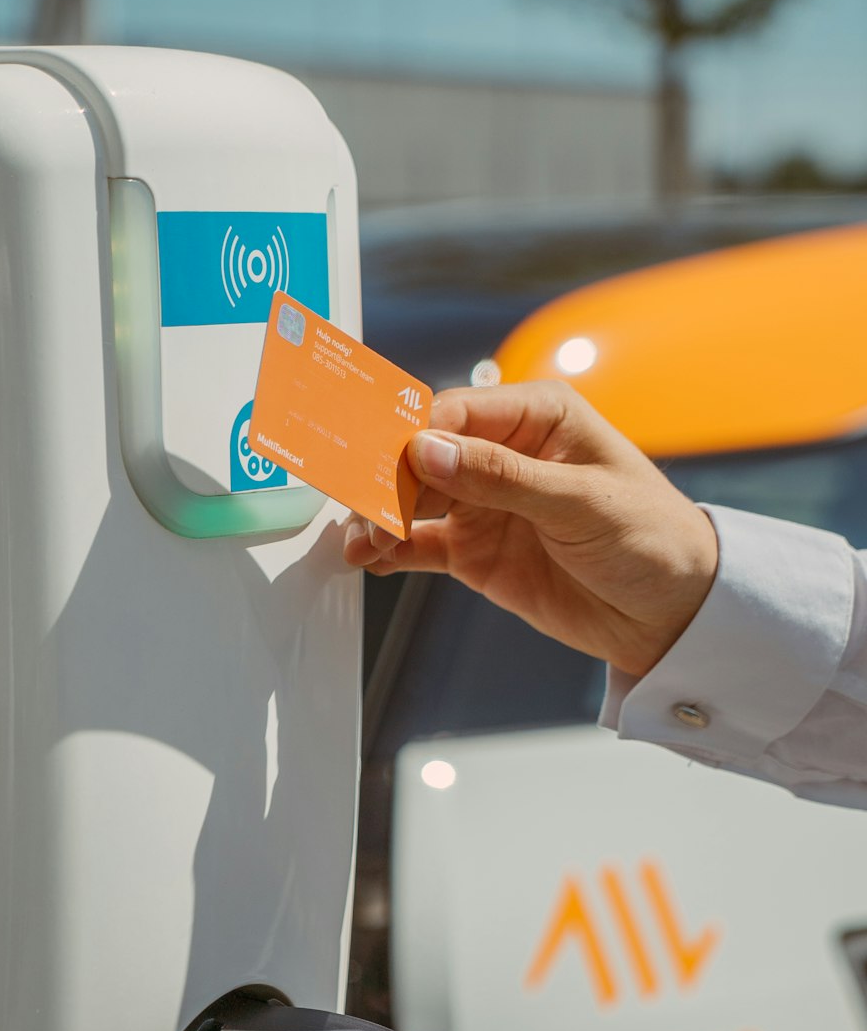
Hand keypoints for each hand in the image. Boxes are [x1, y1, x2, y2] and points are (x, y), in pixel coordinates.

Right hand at [343, 382, 717, 678]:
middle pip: (422, 453)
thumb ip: (502, 477)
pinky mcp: (476, 550)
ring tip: (359, 540)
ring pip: (412, 498)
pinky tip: (367, 558)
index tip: (374, 459)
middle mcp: (504, 451)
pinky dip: (389, 549)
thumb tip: (427, 448)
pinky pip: (419, 544)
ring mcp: (486, 502)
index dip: (409, 435)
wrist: (675, 616)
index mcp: (537, 416)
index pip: (455, 414)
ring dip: (380, 515)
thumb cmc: (654, 539)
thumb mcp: (582, 503)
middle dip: (383, 477)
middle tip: (355, 504)